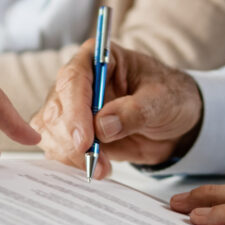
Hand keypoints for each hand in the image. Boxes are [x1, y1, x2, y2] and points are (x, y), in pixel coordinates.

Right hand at [32, 40, 202, 179]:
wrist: (174, 122)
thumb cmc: (170, 98)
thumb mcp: (162, 101)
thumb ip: (134, 111)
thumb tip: (102, 126)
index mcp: (99, 57)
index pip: (74, 78)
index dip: (75, 109)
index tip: (84, 140)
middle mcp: (79, 79)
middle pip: (56, 107)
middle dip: (71, 139)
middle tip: (94, 161)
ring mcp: (72, 106)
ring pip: (50, 129)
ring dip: (71, 154)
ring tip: (101, 167)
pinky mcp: (72, 131)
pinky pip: (57, 146)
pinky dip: (71, 162)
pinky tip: (96, 167)